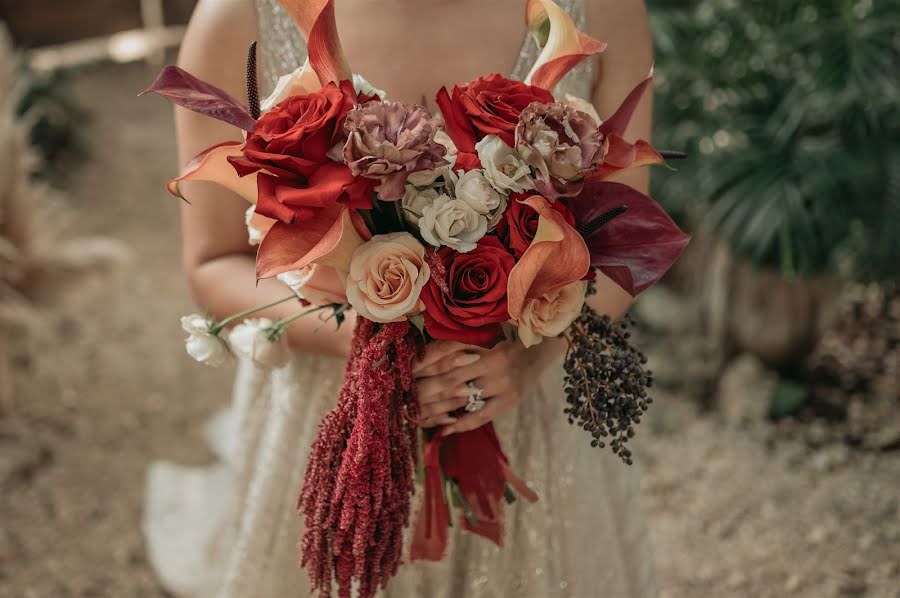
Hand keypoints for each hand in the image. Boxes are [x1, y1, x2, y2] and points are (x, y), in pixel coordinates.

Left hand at [412, 336, 564, 433]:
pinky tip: (444, 429)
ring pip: (460, 398)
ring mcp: (503, 383)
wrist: (544, 348)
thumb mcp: (485, 333)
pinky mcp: (510, 400)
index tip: (403, 375)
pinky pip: (481, 415)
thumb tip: (422, 356)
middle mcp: (494, 361)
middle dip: (422, 390)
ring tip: (415, 415)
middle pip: (448, 379)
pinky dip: (461, 423)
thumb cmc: (508, 338)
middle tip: (402, 399)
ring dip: (435, 409)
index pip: (444, 355)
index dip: (421, 366)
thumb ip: (460, 343)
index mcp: (484, 340)